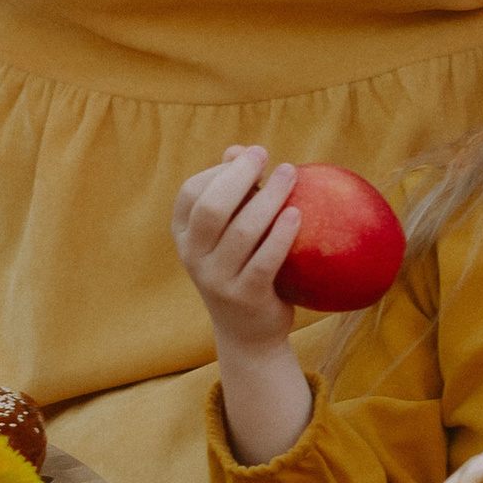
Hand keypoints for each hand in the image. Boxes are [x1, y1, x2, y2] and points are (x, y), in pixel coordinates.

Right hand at [173, 147, 313, 460]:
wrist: (249, 332)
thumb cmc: (243, 265)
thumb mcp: (230, 231)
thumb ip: (233, 192)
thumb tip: (238, 150)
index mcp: (184, 236)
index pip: (191, 192)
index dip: (219, 170)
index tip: (249, 156)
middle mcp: (194, 258)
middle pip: (212, 207)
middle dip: (240, 174)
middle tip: (267, 155)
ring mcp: (217, 280)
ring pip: (242, 231)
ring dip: (269, 197)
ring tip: (291, 173)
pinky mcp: (246, 298)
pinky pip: (265, 261)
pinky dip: (281, 234)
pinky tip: (297, 213)